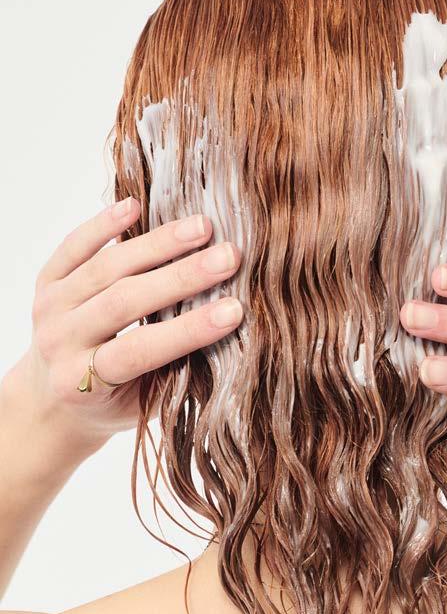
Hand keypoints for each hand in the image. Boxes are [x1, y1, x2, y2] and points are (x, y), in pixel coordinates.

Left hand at [1, 198, 243, 454]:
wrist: (52, 401)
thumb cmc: (110, 406)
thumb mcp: (141, 406)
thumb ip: (171, 374)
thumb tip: (223, 331)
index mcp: (83, 382)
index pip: (139, 350)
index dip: (187, 330)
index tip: (234, 311)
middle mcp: (59, 342)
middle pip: (124, 300)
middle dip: (182, 277)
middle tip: (229, 258)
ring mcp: (49, 308)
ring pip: (106, 267)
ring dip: (159, 244)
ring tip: (203, 227)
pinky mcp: (46, 282)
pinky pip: (74, 246)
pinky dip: (104, 225)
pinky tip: (137, 207)